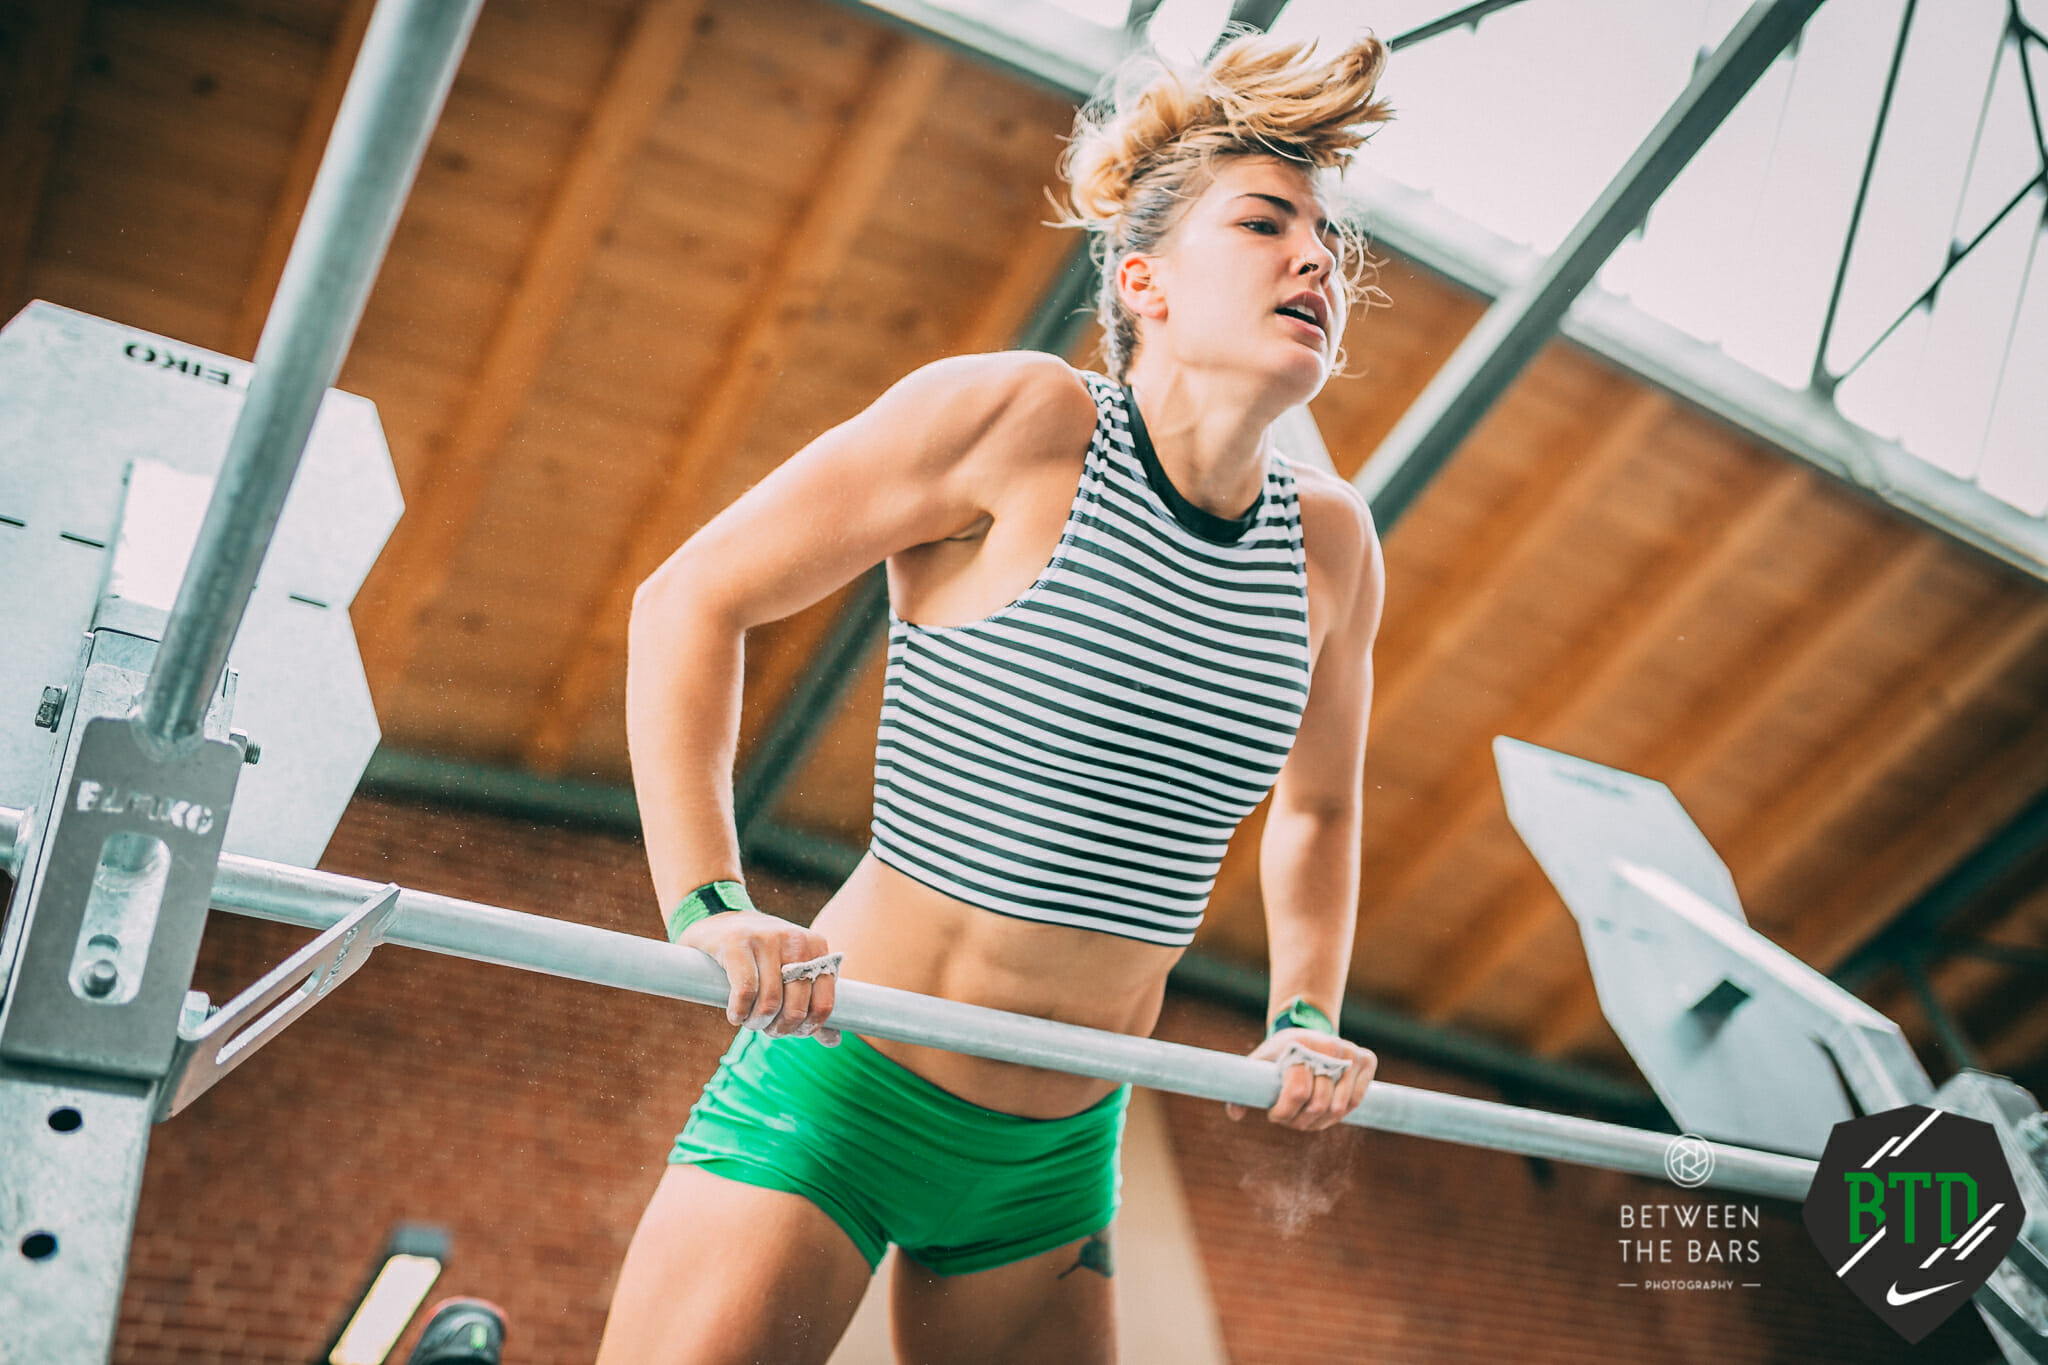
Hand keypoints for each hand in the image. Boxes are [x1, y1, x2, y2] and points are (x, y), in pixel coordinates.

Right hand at [678, 912, 839, 1045]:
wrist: (722, 922)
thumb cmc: (762, 956)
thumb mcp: (792, 972)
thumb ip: (813, 1004)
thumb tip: (834, 1041)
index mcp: (817, 947)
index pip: (823, 1004)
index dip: (806, 1028)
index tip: (790, 1031)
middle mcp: (796, 940)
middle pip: (796, 1008)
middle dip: (779, 1029)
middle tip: (765, 1027)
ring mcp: (767, 938)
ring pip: (770, 1002)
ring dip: (757, 1023)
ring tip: (749, 1020)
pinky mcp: (737, 942)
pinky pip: (745, 991)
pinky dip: (739, 1012)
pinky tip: (735, 1015)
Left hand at [1226, 1030, 1374, 1130]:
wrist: (1310, 1031)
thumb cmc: (1282, 1052)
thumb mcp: (1260, 1063)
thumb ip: (1244, 1089)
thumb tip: (1234, 1115)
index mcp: (1299, 1044)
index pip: (1296, 1091)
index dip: (1282, 1111)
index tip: (1273, 1115)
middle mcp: (1329, 1046)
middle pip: (1317, 1104)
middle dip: (1299, 1120)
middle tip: (1289, 1119)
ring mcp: (1351, 1052)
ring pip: (1338, 1108)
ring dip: (1318, 1122)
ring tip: (1304, 1118)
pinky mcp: (1367, 1060)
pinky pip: (1355, 1102)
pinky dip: (1338, 1114)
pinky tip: (1323, 1112)